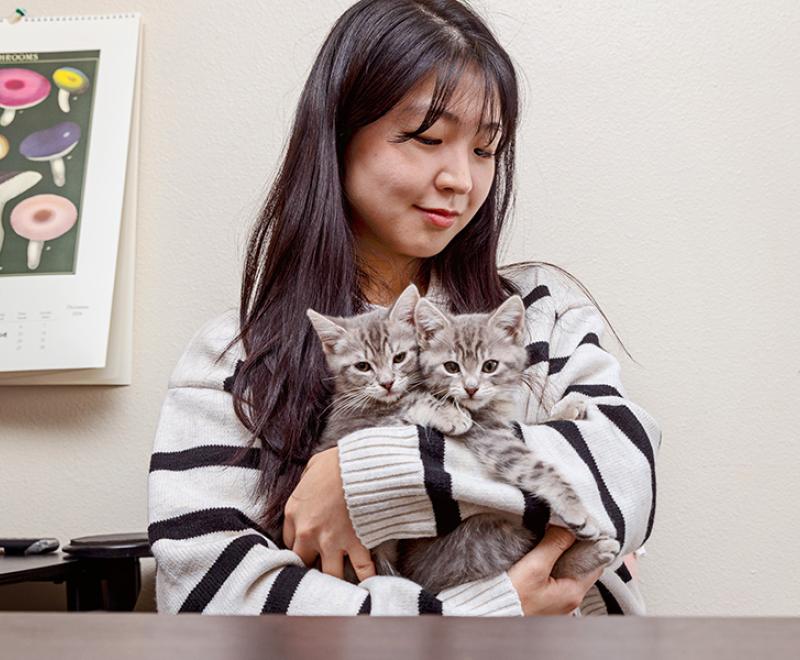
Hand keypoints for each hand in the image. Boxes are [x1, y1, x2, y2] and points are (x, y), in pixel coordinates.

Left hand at [282, 446, 376, 581]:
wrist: (360, 467)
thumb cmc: (337, 462)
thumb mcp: (313, 466)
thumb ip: (307, 480)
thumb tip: (311, 481)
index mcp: (294, 512)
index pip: (289, 541)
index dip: (299, 545)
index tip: (307, 547)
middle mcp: (308, 532)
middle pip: (303, 561)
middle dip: (311, 565)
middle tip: (320, 568)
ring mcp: (331, 541)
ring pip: (328, 574)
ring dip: (333, 580)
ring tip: (338, 587)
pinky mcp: (355, 543)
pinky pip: (361, 569)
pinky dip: (367, 578)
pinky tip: (368, 586)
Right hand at [507, 525, 604, 615]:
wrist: (491, 614)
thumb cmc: (512, 598)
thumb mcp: (534, 567)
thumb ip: (554, 545)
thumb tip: (569, 527)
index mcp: (573, 592)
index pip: (595, 561)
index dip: (590, 541)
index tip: (582, 524)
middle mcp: (569, 599)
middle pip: (583, 564)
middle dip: (577, 545)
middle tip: (567, 525)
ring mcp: (557, 600)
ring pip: (569, 569)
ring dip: (564, 552)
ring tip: (555, 533)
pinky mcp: (545, 598)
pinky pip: (556, 575)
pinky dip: (554, 561)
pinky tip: (543, 550)